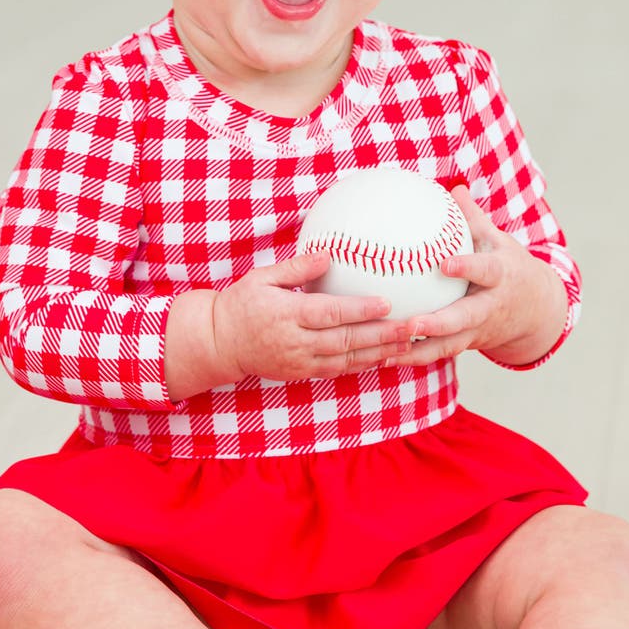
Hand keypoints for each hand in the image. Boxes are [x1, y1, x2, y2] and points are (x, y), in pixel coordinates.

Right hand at [210, 251, 410, 383]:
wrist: (218, 343)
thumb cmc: (240, 304)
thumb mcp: (262, 278)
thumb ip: (296, 268)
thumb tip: (327, 255)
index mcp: (286, 314)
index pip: (330, 313)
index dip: (360, 310)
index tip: (386, 303)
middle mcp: (295, 342)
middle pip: (345, 340)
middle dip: (381, 335)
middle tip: (410, 326)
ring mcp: (299, 362)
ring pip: (346, 360)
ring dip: (378, 353)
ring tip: (406, 343)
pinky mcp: (300, 373)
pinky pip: (337, 371)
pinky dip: (361, 365)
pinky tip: (382, 358)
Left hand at [382, 185, 567, 368]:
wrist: (538, 311)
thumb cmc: (510, 267)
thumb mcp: (498, 241)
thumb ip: (473, 218)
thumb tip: (454, 186)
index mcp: (500, 277)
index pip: (485, 271)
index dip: (467, 268)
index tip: (445, 265)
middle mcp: (490, 307)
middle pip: (464, 319)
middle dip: (438, 324)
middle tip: (410, 325)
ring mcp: (478, 331)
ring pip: (449, 345)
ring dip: (418, 351)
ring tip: (387, 352)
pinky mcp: (467, 345)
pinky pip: (439, 354)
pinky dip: (413, 357)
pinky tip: (382, 357)